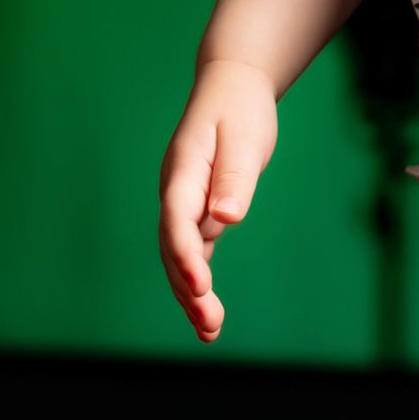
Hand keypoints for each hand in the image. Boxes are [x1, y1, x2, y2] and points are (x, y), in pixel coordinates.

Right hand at [158, 59, 278, 342]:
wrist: (231, 86)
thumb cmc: (240, 109)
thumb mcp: (245, 137)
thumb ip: (236, 177)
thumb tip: (227, 217)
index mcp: (183, 172)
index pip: (177, 220)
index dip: (187, 256)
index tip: (202, 286)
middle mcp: (176, 192)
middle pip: (174, 248)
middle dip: (188, 288)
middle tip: (209, 324)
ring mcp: (183, 204)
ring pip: (180, 257)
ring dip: (191, 294)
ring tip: (209, 332)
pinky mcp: (198, 212)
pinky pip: (193, 253)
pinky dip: (198, 283)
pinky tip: (208, 315)